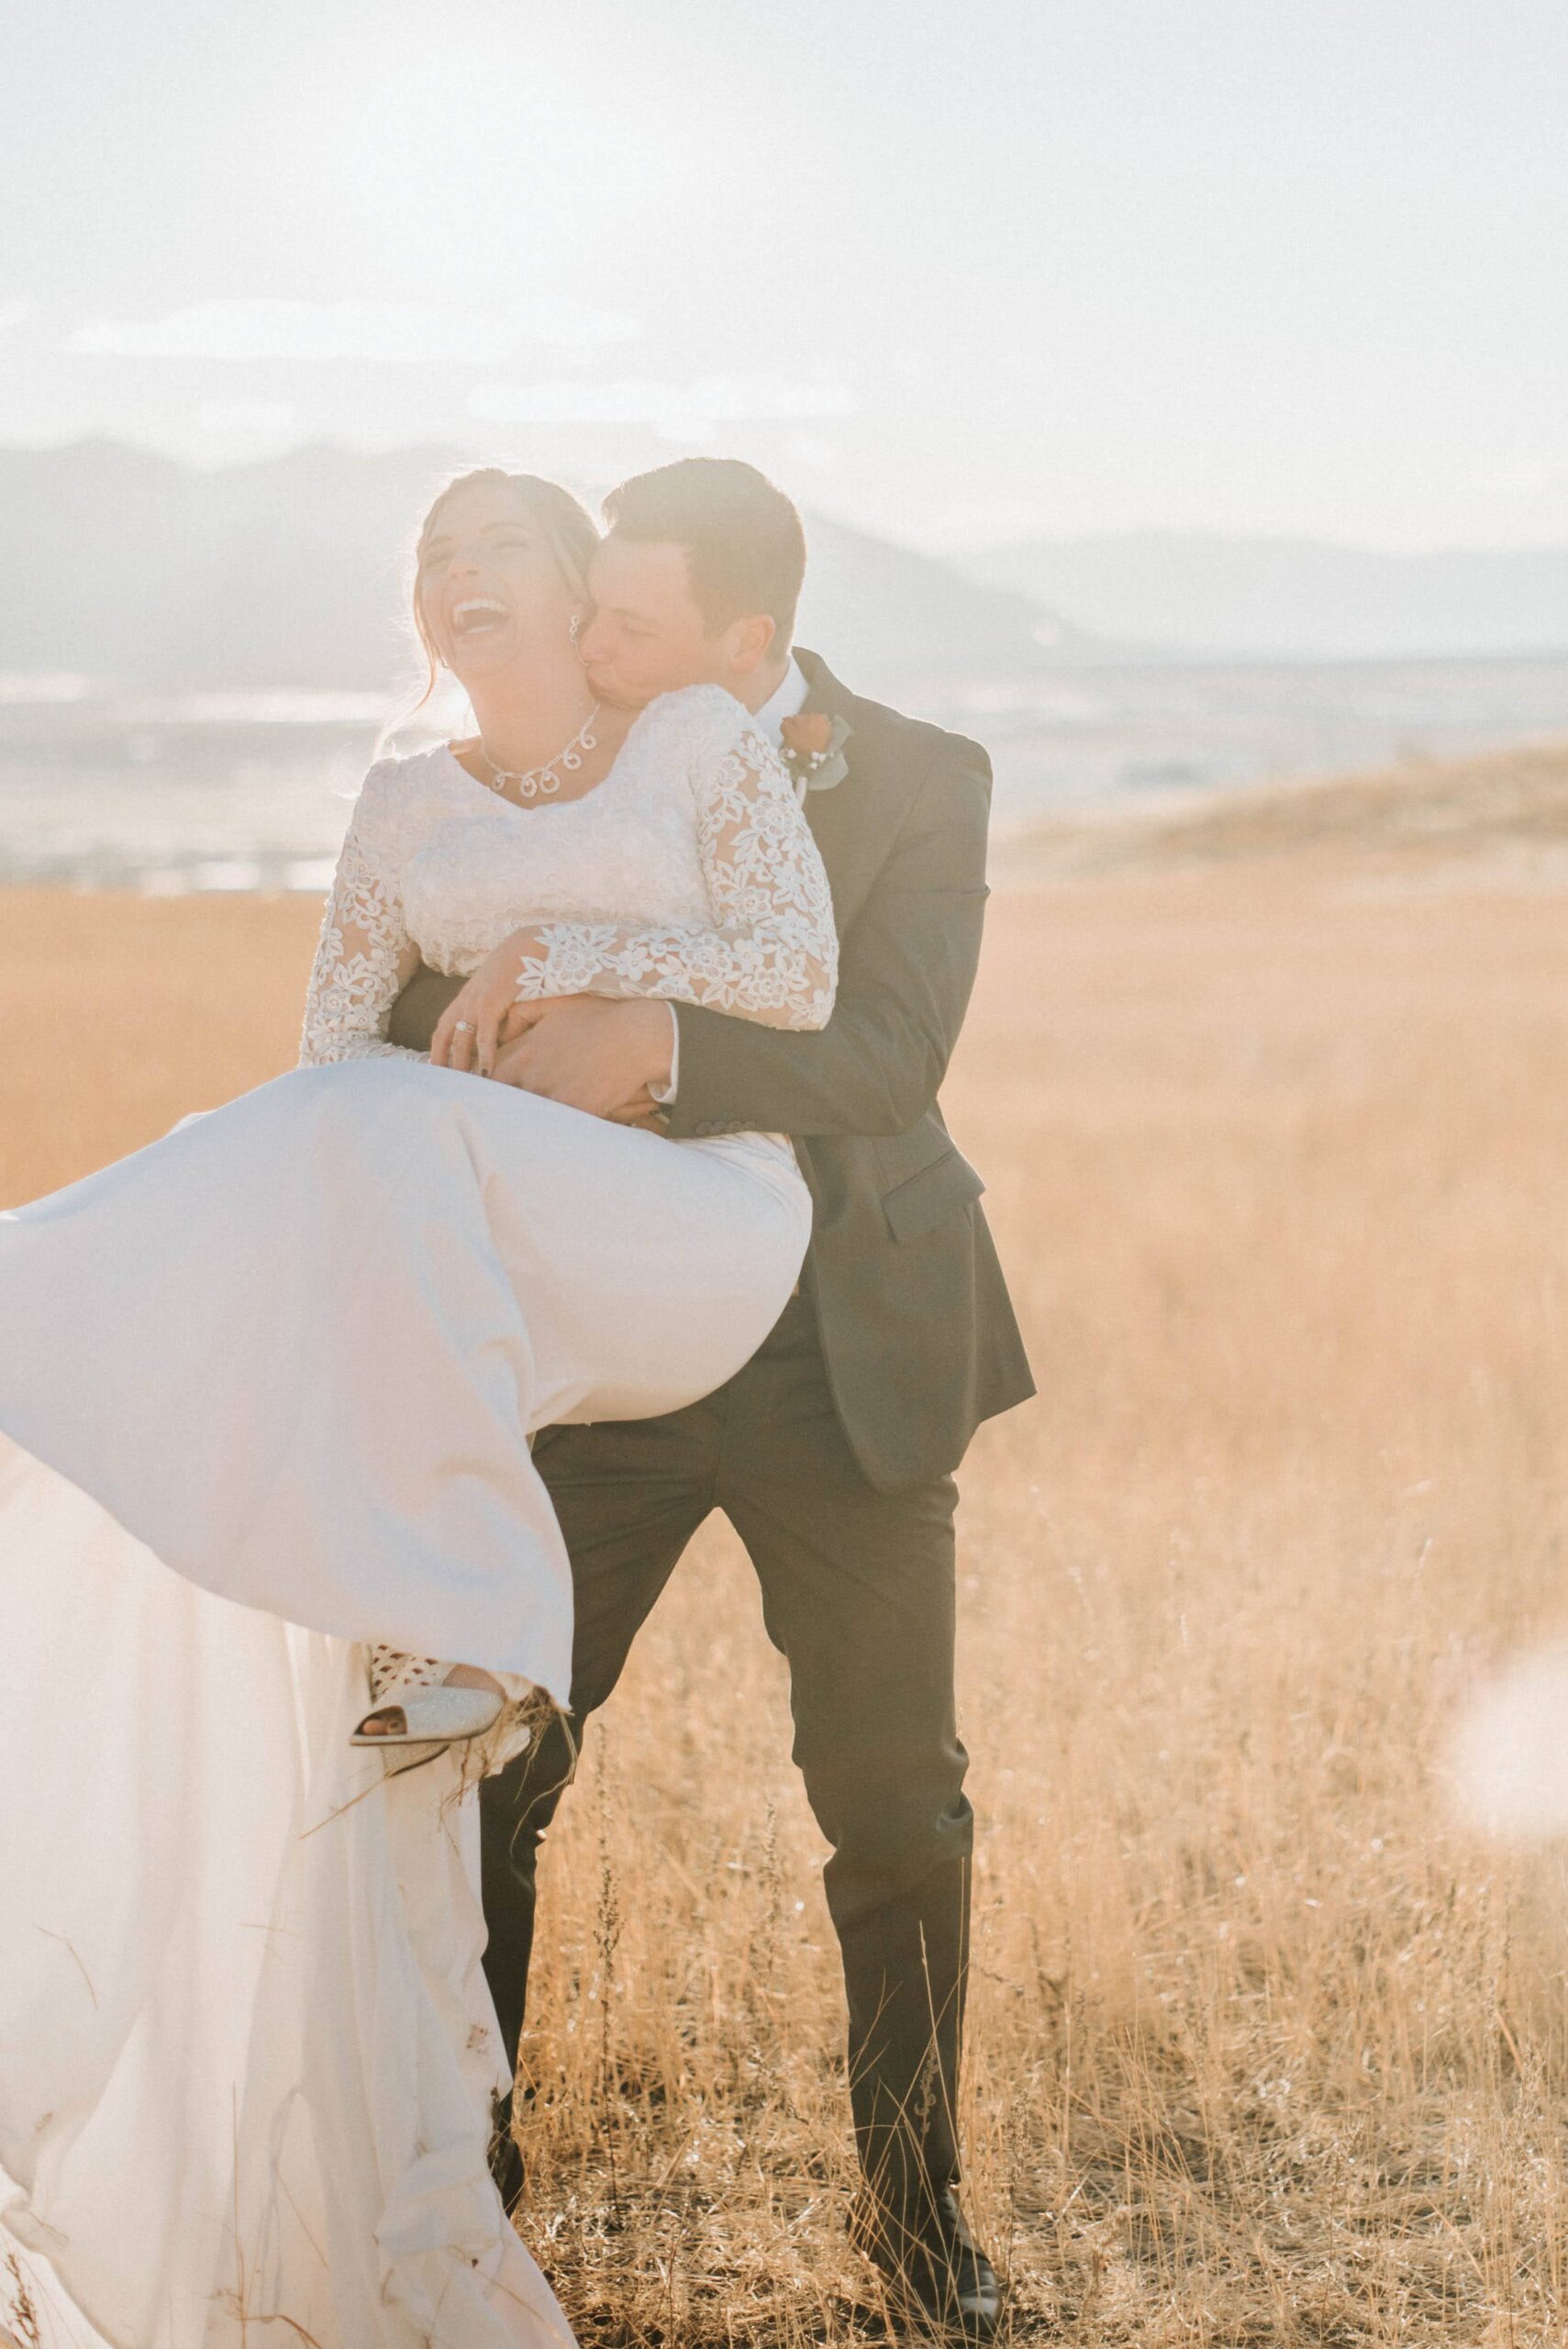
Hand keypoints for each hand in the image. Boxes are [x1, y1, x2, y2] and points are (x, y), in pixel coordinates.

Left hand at [430, 930, 544, 1075]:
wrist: (527, 946)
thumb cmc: (518, 970)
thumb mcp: (501, 994)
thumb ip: (496, 1016)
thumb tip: (498, 1041)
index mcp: (465, 998)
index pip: (442, 1029)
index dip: (437, 1051)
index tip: (437, 1072)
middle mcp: (465, 1000)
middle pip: (445, 1036)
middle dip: (442, 1062)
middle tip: (444, 1086)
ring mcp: (475, 1001)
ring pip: (461, 1040)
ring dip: (461, 1065)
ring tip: (464, 1086)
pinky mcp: (490, 1002)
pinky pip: (483, 1035)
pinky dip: (483, 1056)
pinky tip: (486, 1073)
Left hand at [486, 996, 674, 1122]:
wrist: (636, 1037)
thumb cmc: (598, 1018)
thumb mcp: (556, 1008)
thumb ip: (523, 1016)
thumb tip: (502, 1025)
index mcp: (526, 1053)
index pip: (491, 1080)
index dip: (491, 1089)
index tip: (492, 1094)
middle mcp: (535, 1076)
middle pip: (507, 1102)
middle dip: (507, 1109)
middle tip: (503, 1117)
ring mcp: (555, 1096)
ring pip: (531, 1118)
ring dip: (531, 1121)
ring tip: (527, 1131)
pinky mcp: (578, 1111)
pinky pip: (559, 1127)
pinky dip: (558, 1129)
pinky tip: (558, 1132)